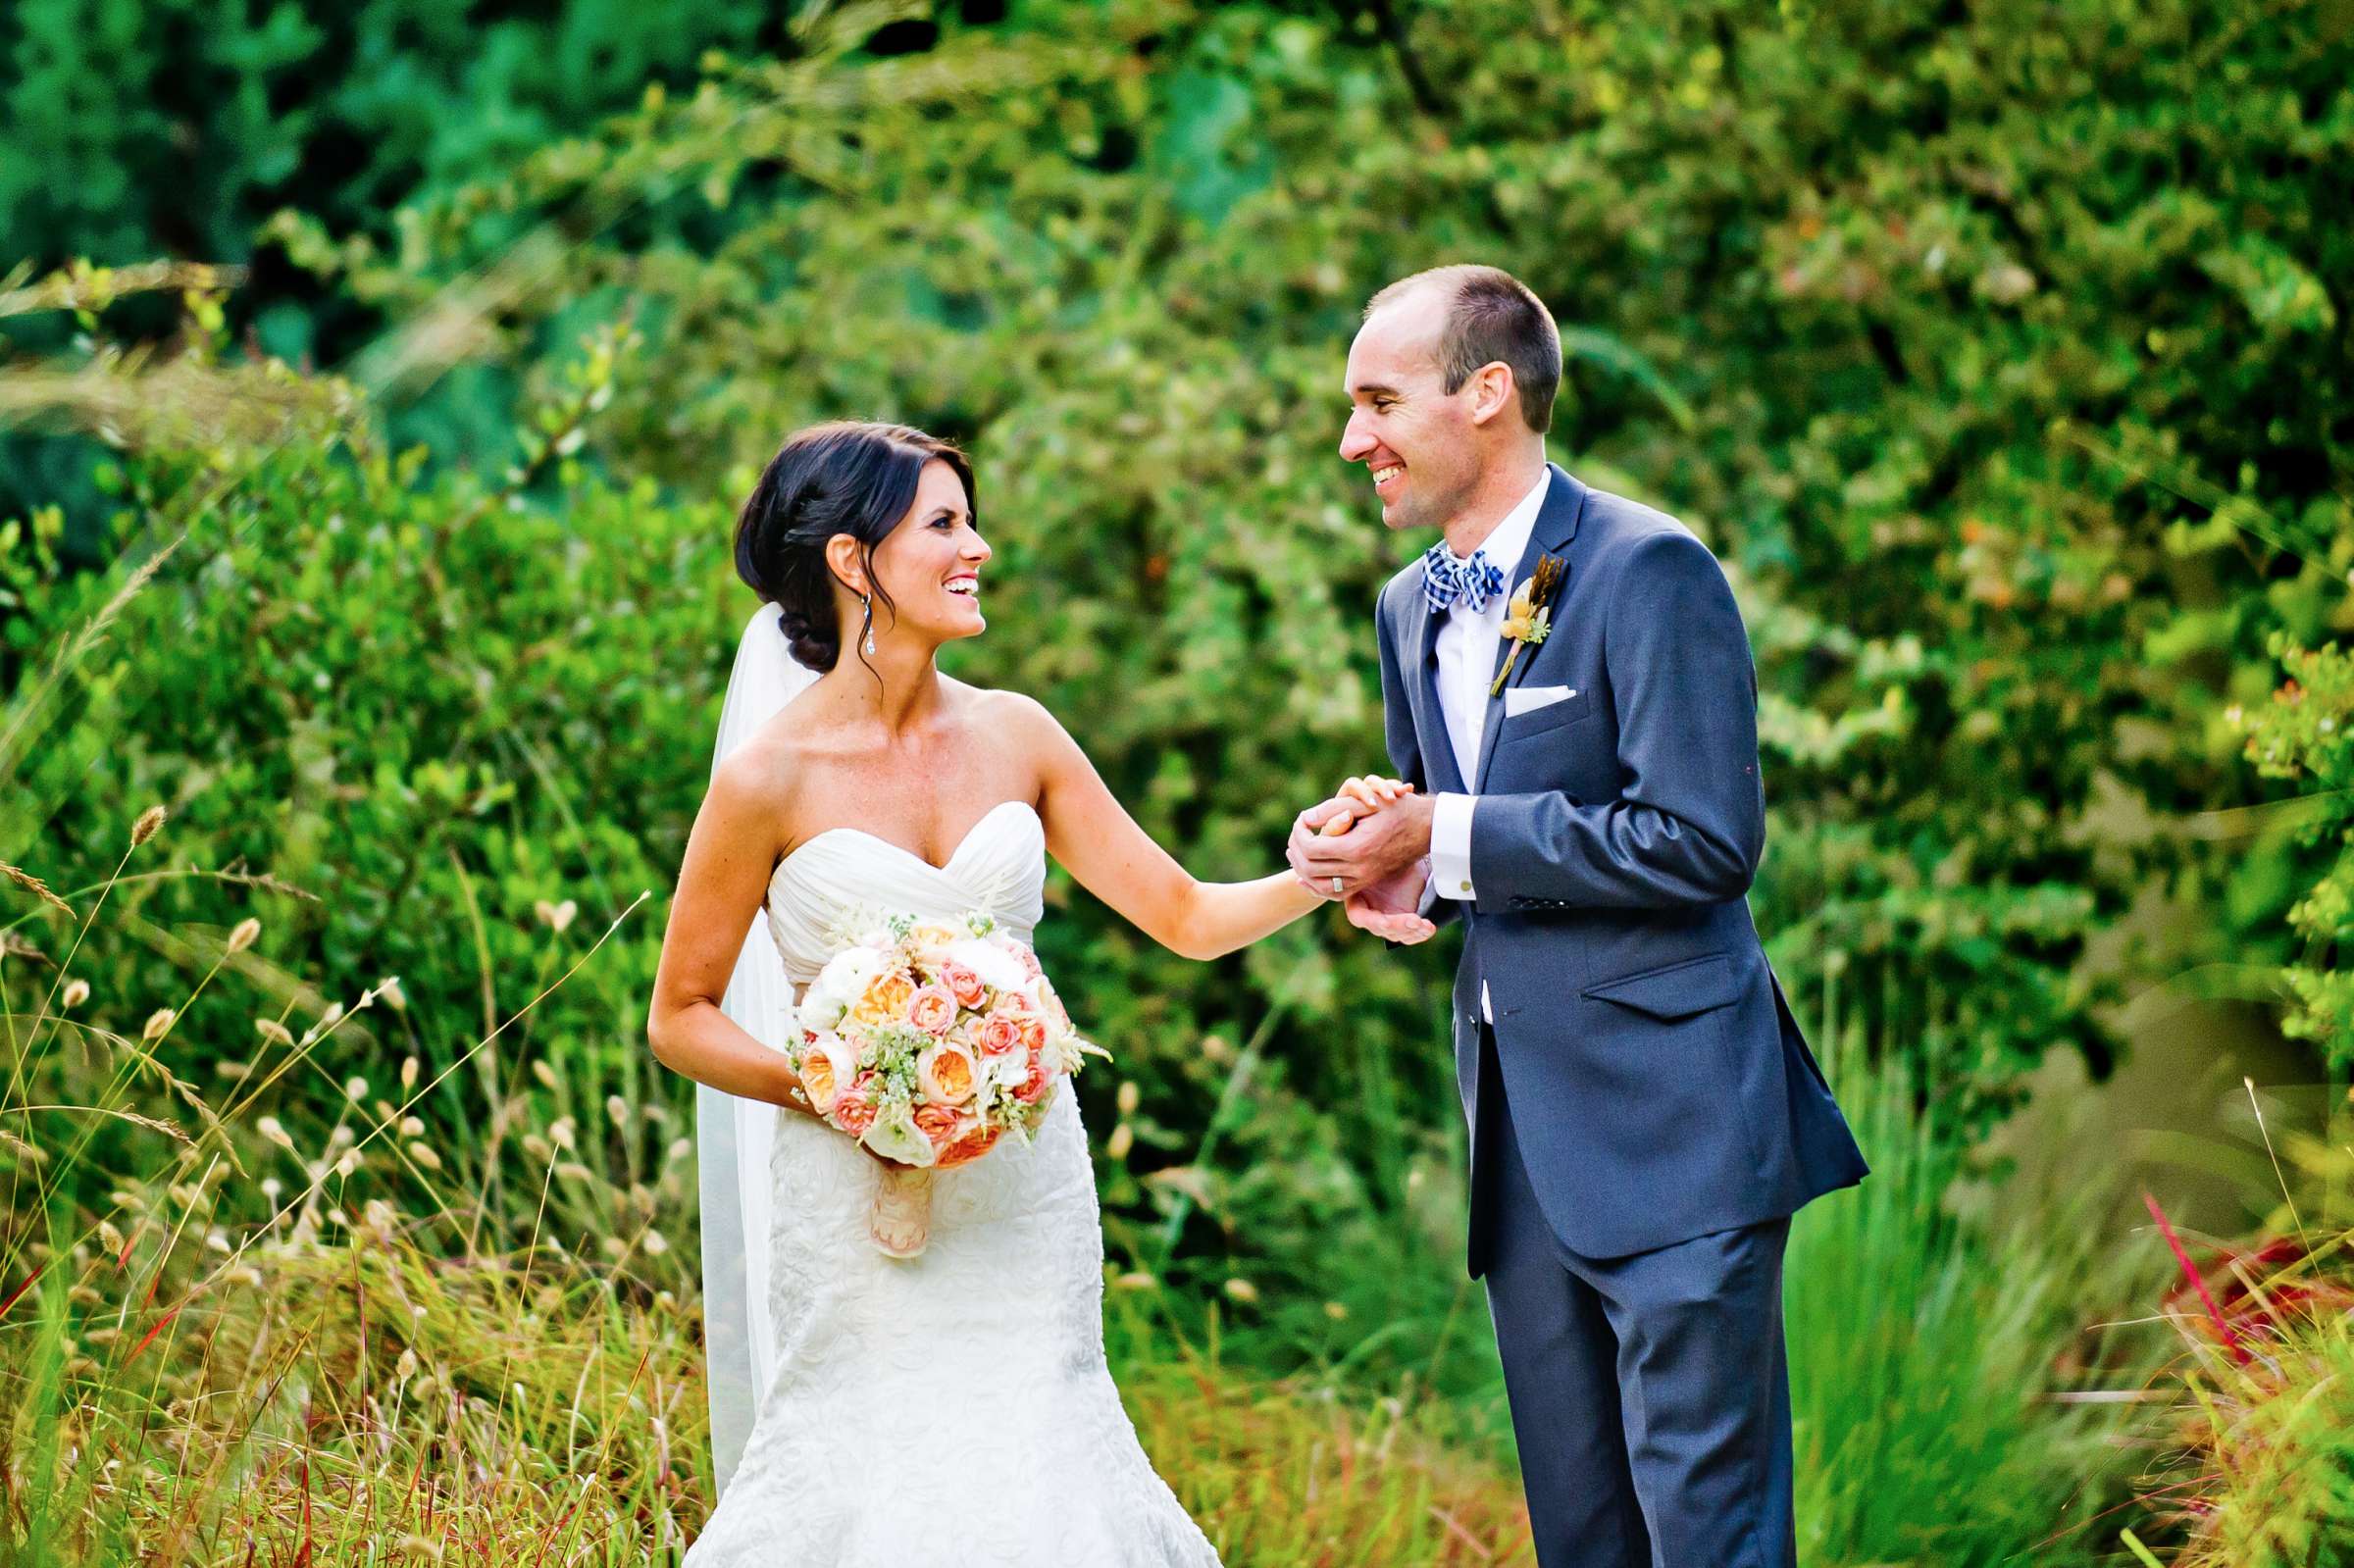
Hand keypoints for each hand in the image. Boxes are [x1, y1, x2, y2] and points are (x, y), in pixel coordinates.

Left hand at [1287, 777, 1413, 899]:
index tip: (1301, 820)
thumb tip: (1306, 817)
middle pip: (1312, 868)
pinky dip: (1319, 885)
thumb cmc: (1397, 810)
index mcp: (1356, 848)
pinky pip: (1336, 893)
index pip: (1312, 847)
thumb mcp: (1365, 802)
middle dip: (1297, 850)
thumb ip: (1332, 808)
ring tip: (1296, 853)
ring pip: (1321, 885)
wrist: (1426, 829)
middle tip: (1296, 834)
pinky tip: (1308, 874)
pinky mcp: (1367, 882)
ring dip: (1304, 871)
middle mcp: (1358, 869)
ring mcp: (1363, 879)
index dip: (1300, 833)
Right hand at [1345, 857, 1437, 943]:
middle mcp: (1369, 913)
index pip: (1359, 917)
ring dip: (1412, 932)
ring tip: (1426, 926)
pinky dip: (1419, 933)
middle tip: (1415, 921)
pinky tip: (1428, 929)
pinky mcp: (1401, 923)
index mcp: (1356, 899)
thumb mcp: (1377, 856)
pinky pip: (1409, 935)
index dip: (1375, 921)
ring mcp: (1385, 920)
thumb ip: (1367, 861)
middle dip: (1399, 926)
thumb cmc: (1386, 854)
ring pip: (1396, 934)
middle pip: (1380, 928)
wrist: (1407, 857)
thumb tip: (1354, 851)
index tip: (1388, 922)